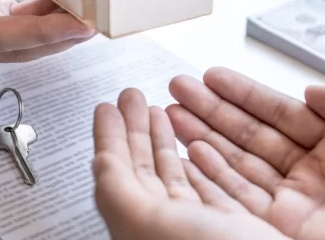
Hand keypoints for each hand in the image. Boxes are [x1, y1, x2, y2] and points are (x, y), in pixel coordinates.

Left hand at [92, 88, 287, 239]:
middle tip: (131, 97)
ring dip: (163, 139)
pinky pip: (204, 187)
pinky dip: (198, 162)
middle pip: (142, 165)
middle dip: (135, 127)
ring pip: (172, 173)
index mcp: (138, 222)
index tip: (105, 107)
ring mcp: (196, 225)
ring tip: (158, 111)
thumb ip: (116, 188)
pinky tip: (195, 148)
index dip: (109, 135)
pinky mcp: (227, 227)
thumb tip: (97, 157)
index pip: (116, 169)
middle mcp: (164, 224)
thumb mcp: (148, 222)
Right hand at [166, 68, 324, 239]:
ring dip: (203, 137)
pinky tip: (191, 152)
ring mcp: (298, 203)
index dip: (243, 94)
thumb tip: (312, 92)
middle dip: (211, 110)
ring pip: (238, 163)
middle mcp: (314, 173)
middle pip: (249, 134)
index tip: (213, 76)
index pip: (278, 112)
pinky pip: (240, 198)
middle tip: (179, 89)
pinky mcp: (286, 231)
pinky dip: (212, 175)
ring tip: (172, 114)